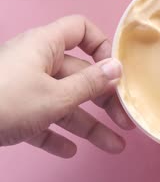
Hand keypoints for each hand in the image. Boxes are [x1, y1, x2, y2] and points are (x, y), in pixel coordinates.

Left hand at [0, 15, 134, 157]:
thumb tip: (117, 67)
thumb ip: (91, 83)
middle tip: (126, 121)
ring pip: (64, 103)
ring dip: (89, 125)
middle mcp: (36, 62)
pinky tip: (69, 151)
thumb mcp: (56, 95)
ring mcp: (22, 87)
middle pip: (79, 75)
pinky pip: (40, 120)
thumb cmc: (7, 102)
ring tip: (114, 147)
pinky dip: (55, 134)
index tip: (116, 72)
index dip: (102, 46)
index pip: (81, 30)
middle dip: (105, 100)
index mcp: (46, 46)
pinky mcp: (11, 112)